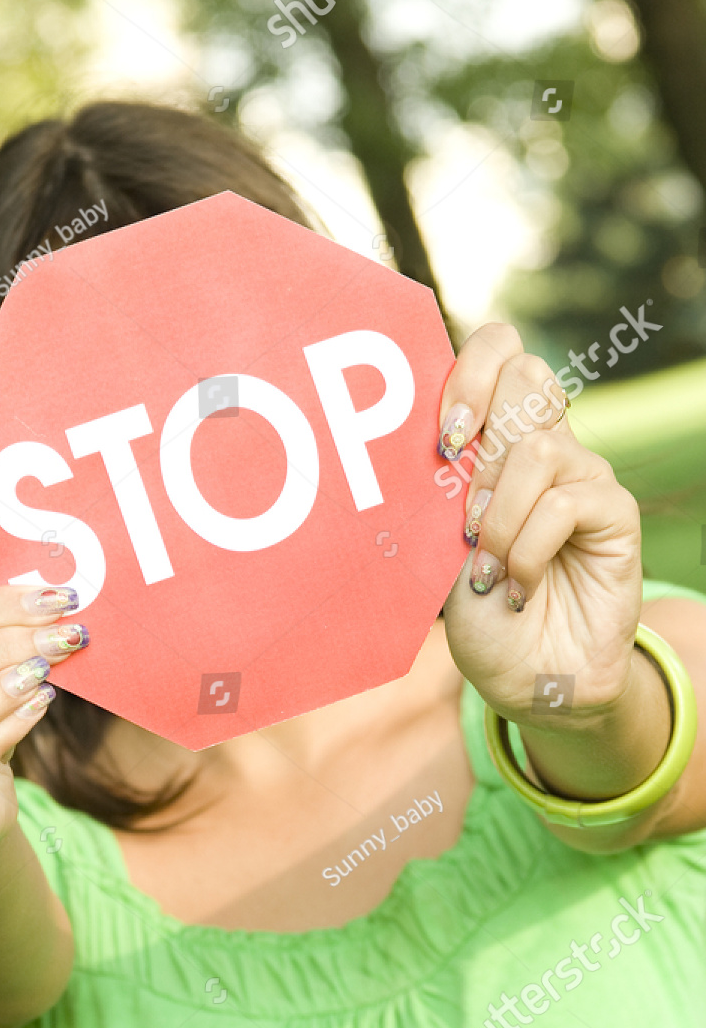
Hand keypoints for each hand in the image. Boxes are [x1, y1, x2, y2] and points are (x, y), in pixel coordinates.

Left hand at [438, 325, 643, 727]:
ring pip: (536, 450)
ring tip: (486, 571)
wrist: (524, 675)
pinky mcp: (614, 513)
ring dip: (498, 519)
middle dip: (481, 440)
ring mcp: (583, 475)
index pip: (500, 352)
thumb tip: (413, 442)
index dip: (470, 373)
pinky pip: (565, 503)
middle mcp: (545, 445)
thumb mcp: (439, 547)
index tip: (442, 439)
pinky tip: (516, 588)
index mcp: (498, 440)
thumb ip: (439, 491)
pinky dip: (528, 551)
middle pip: (527, 375)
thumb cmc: (478, 611)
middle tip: (462, 515)